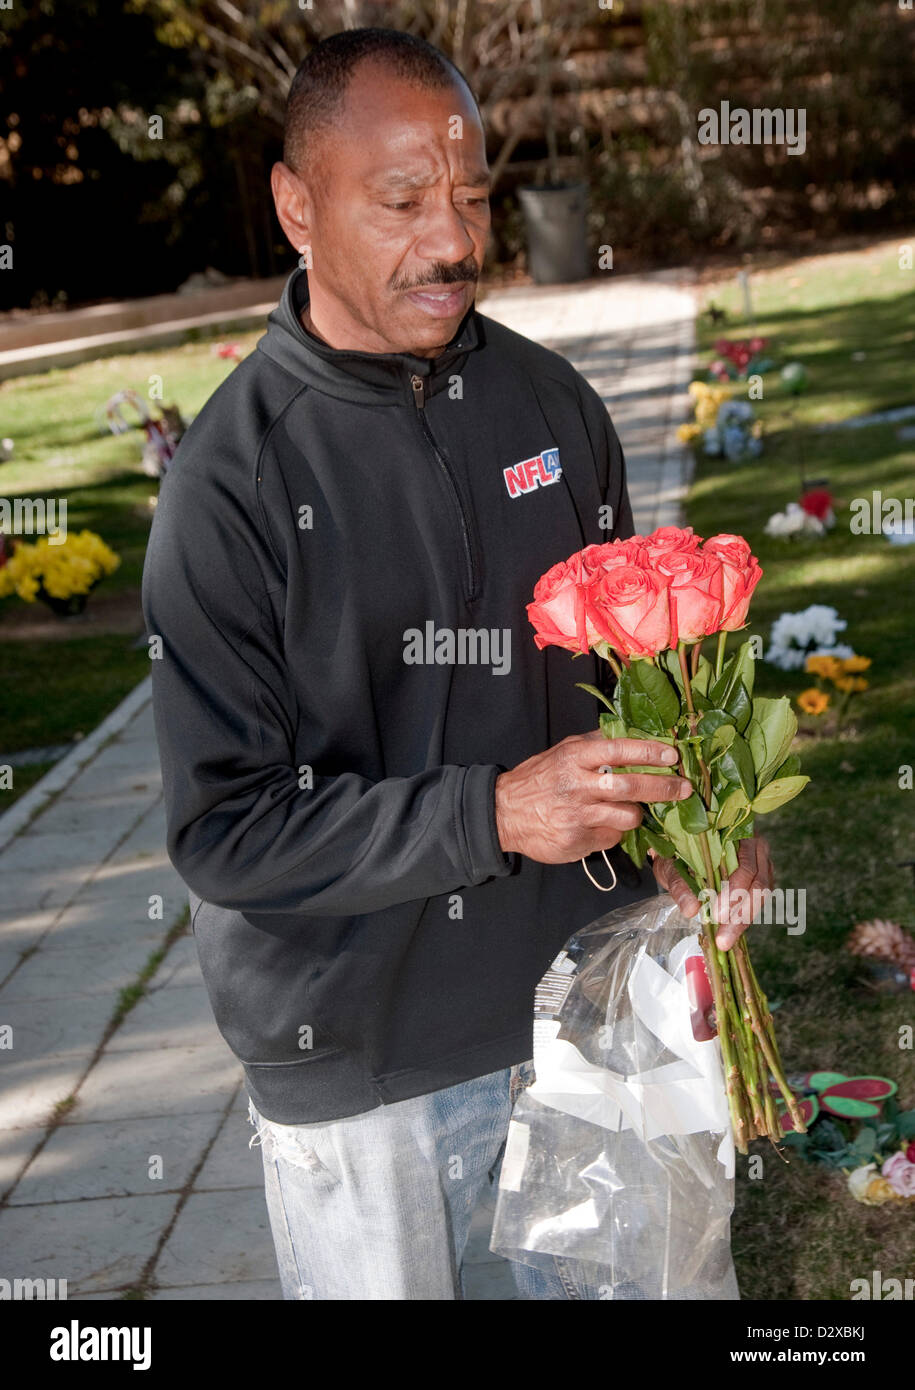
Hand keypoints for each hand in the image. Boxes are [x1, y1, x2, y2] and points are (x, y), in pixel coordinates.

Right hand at [495, 731, 691, 863]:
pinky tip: (600, 825)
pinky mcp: (577, 841)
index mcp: (574, 758)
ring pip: (627, 817)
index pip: (618, 750)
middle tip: (684, 788)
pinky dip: (613, 832)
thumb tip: (632, 733)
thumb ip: (594, 745)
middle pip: (630, 786)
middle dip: (663, 787)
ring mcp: (577, 816)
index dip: (649, 752)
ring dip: (635, 814)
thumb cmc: (537, 779)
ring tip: (628, 810)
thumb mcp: (562, 752)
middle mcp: (577, 786)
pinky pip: (611, 838)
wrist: (503, 814)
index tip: (672, 756)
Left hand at [651, 835, 775, 948]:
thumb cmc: (676, 852)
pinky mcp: (760, 878)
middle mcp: (756, 847)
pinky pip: (758, 900)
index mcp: (737, 836)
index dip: (735, 892)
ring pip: (762, 895)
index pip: (746, 866)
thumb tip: (691, 910)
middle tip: (723, 938)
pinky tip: (730, 929)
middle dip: (741, 915)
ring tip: (724, 939)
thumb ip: (679, 883)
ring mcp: (762, 863)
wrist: (679, 848)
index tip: (718, 914)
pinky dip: (744, 916)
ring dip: (743, 920)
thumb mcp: (671, 865)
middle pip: (759, 885)